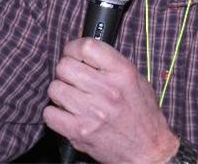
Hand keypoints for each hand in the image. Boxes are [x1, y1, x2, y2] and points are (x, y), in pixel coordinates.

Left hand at [43, 38, 178, 163]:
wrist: (148, 150)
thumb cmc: (142, 113)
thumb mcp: (135, 79)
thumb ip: (109, 62)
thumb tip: (81, 47)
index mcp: (122, 72)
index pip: (86, 47)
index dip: (74, 48)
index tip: (73, 54)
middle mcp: (107, 90)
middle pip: (65, 66)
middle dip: (66, 71)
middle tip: (74, 79)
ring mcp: (92, 112)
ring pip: (55, 88)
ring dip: (61, 92)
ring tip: (73, 98)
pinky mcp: (79, 132)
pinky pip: (50, 113)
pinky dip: (55, 113)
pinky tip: (68, 113)